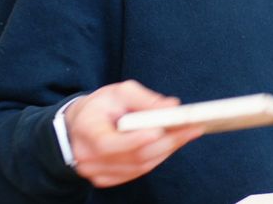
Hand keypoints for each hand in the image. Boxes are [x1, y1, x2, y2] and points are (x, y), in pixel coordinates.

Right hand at [64, 80, 204, 187]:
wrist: (80, 125)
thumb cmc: (102, 105)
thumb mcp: (119, 92)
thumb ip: (145, 99)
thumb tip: (173, 107)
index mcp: (86, 130)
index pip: (108, 143)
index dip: (134, 140)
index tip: (159, 130)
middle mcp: (87, 156)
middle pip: (132, 156)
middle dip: (166, 141)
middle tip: (192, 127)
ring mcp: (96, 172)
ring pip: (139, 166)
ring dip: (168, 149)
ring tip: (190, 132)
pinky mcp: (107, 179)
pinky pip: (138, 171)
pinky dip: (159, 157)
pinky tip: (174, 143)